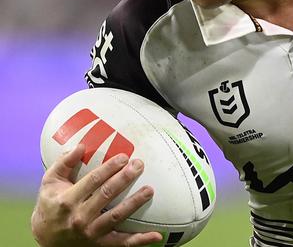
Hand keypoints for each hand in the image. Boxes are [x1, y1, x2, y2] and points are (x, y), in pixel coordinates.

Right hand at [31, 143, 162, 246]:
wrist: (45, 238)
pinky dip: (139, 240)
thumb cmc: (50, 204)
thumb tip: (81, 146)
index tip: (124, 157)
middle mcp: (79, 217)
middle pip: (106, 195)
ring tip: (149, 190)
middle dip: (124, 179)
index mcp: (68, 200)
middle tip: (139, 165)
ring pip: (116, 216)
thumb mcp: (49, 182)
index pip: (93, 181)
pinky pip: (122, 243)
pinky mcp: (100, 244)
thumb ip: (64, 162)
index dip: (109, 168)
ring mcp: (90, 232)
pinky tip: (156, 234)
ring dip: (134, 203)